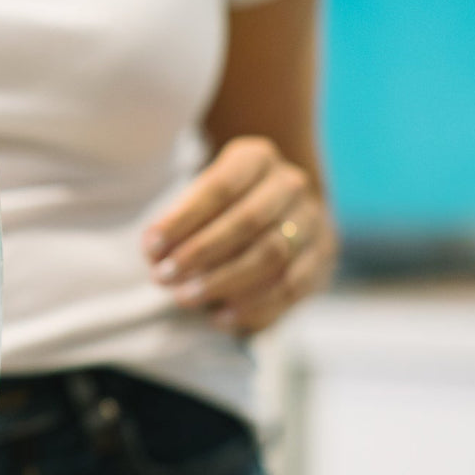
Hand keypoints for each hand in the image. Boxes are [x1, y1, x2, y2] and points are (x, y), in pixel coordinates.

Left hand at [142, 137, 337, 334]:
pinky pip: (291, 287)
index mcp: (257, 157)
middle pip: (247, 221)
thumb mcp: (198, 195)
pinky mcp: (324, 256)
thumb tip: (155, 252)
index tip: (150, 246)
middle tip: (163, 278)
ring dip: (223, 282)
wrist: (276, 205)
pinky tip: (219, 317)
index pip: (220, 187)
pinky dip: (253, 307)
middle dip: (200, 253)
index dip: (182, 219)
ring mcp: (313, 220)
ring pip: (271, 256)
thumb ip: (178, 219)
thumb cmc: (220, 203)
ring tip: (184, 298)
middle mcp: (291, 183)